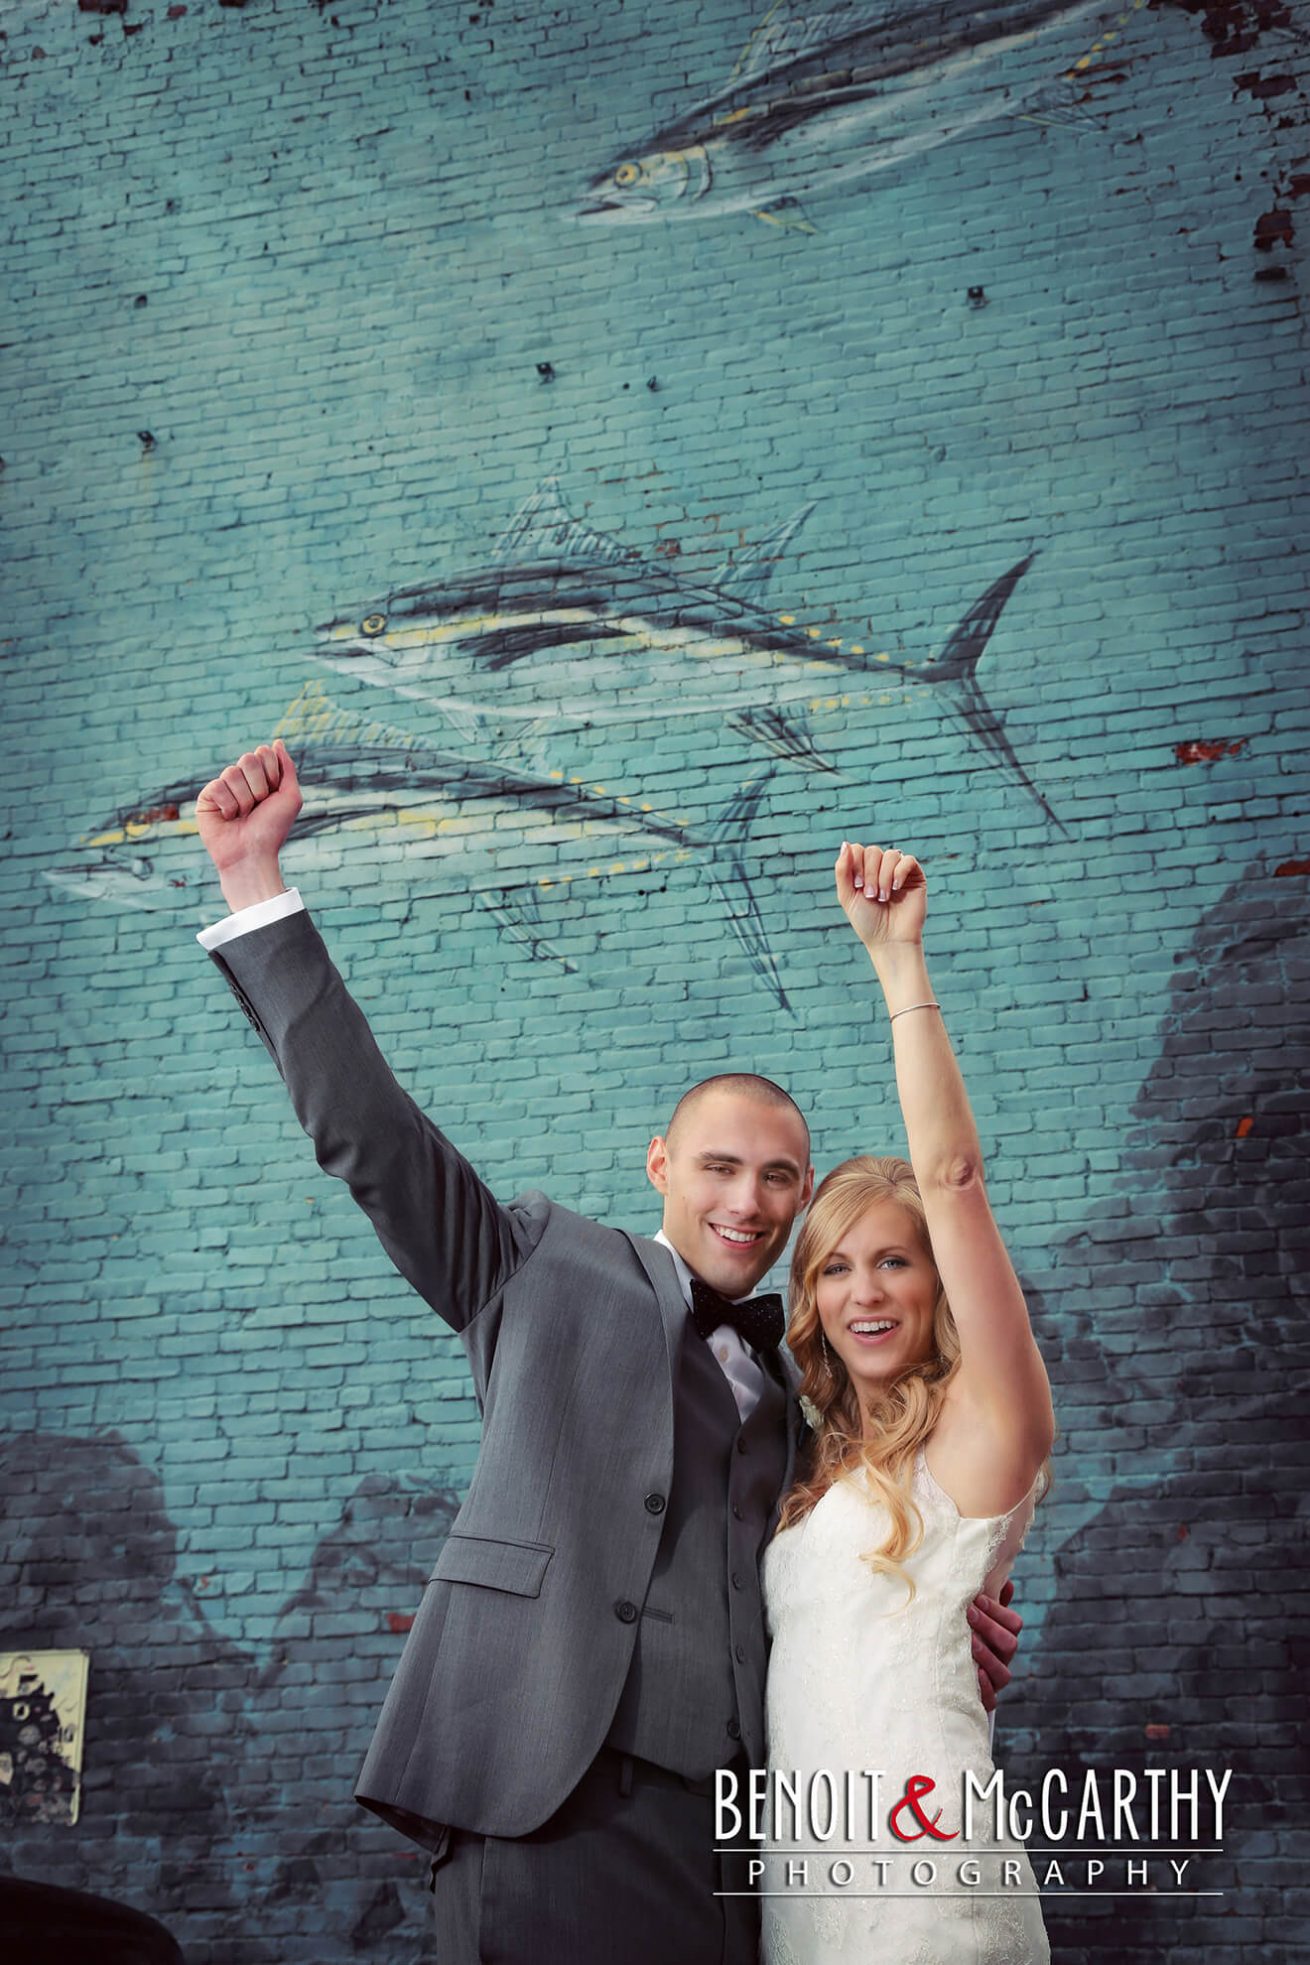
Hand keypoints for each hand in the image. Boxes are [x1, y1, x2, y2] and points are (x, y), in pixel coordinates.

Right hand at [195, 740, 301, 884]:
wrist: (253, 853)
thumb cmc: (272, 828)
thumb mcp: (290, 797)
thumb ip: (287, 767)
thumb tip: (277, 742)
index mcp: (261, 776)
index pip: (263, 753)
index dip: (271, 774)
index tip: (273, 795)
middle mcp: (242, 779)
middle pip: (248, 758)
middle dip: (259, 786)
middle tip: (258, 806)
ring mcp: (223, 787)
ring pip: (231, 772)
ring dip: (244, 799)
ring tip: (243, 815)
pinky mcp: (206, 797)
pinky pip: (217, 786)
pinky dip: (228, 805)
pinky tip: (228, 818)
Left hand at [835, 840, 925, 950]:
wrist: (889, 940)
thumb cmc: (867, 921)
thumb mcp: (847, 895)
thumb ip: (842, 870)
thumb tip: (845, 843)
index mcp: (863, 871)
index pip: (857, 850)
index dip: (855, 863)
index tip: (857, 886)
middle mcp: (881, 868)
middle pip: (873, 851)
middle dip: (870, 873)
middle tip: (871, 895)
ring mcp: (898, 872)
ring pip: (890, 855)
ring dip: (883, 877)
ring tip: (883, 897)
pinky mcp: (915, 877)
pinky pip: (908, 860)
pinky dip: (899, 872)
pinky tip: (895, 888)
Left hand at [970, 1580, 1020, 1714]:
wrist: (948, 1676)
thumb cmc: (964, 1637)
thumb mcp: (976, 1618)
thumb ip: (990, 1600)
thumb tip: (1004, 1577)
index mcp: (1004, 1637)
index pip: (1014, 1623)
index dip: (998, 1610)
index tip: (976, 1598)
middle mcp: (1003, 1659)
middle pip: (1010, 1644)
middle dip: (990, 1627)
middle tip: (970, 1613)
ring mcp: (995, 1680)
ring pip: (1003, 1672)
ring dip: (987, 1655)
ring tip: (971, 1642)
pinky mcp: (985, 1700)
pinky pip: (991, 1699)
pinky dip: (984, 1687)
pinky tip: (974, 1674)